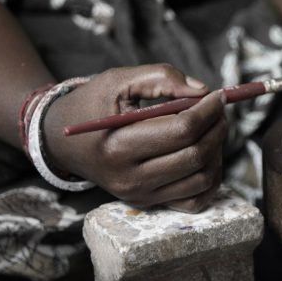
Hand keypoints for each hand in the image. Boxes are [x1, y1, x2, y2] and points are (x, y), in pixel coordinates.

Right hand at [43, 64, 226, 212]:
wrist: (62, 141)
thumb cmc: (93, 104)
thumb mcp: (119, 80)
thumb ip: (161, 78)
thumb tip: (202, 92)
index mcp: (118, 145)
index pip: (181, 131)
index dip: (208, 111)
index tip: (219, 96)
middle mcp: (129, 178)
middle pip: (195, 156)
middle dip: (217, 128)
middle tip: (218, 110)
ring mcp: (139, 195)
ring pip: (202, 178)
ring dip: (217, 150)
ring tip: (210, 129)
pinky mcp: (147, 203)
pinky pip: (194, 200)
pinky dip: (210, 177)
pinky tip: (205, 154)